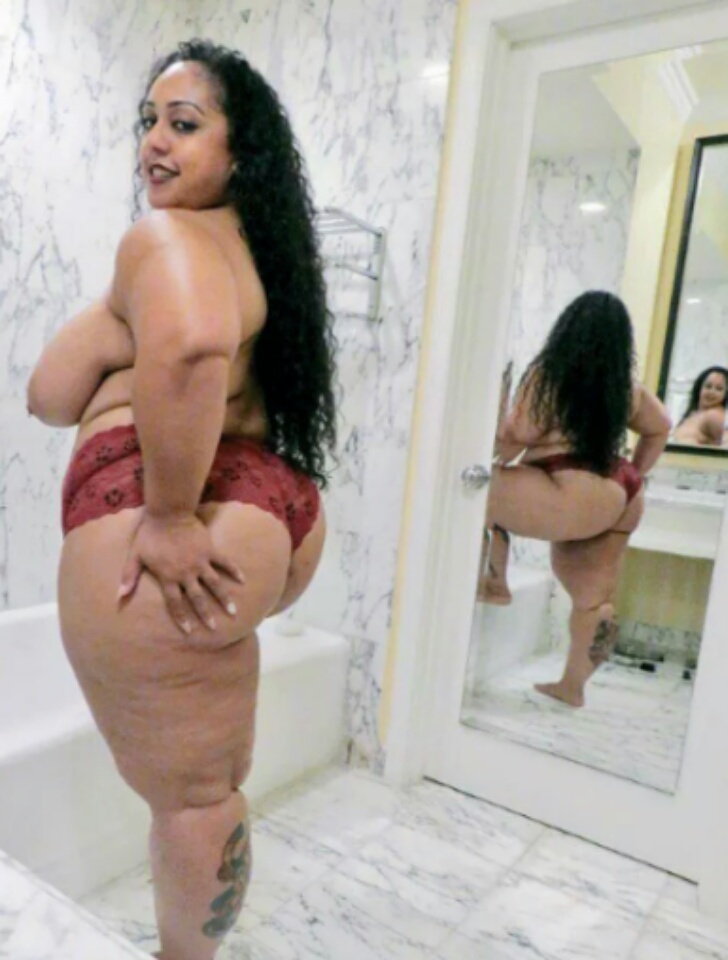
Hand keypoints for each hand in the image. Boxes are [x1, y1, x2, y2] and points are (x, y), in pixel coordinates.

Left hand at [118, 511, 243, 634]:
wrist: (168, 513)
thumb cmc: (149, 535)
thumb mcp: (135, 556)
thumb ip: (129, 577)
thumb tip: (119, 597)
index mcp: (168, 577)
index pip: (175, 603)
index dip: (181, 618)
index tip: (189, 631)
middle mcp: (186, 573)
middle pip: (198, 598)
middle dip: (205, 615)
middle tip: (214, 628)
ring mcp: (200, 562)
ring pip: (215, 584)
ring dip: (224, 598)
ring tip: (233, 612)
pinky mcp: (210, 550)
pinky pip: (224, 562)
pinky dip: (234, 570)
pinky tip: (242, 580)